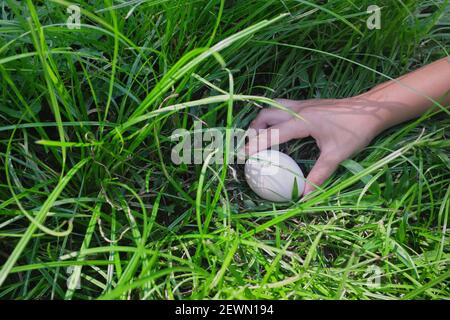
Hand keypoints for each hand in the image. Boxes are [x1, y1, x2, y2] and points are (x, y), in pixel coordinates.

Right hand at [245, 95, 402, 194]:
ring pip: (272, 108)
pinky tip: (278, 129)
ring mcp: (302, 104)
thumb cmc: (356, 130)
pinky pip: (282, 107)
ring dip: (261, 121)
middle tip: (250, 148)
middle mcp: (298, 110)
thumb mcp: (337, 155)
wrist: (372, 108)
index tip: (244, 157)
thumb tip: (305, 195)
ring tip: (259, 138)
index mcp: (303, 121)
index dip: (256, 145)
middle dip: (253, 130)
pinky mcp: (308, 104)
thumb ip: (319, 175)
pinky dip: (273, 117)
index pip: (272, 133)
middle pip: (265, 115)